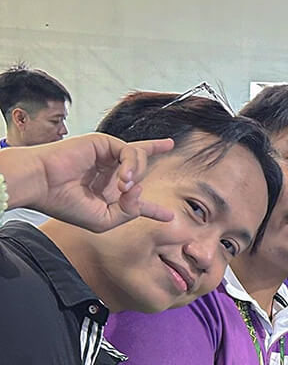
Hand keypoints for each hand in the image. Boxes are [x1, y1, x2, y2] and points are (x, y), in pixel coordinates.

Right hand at [6, 134, 176, 230]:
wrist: (41, 184)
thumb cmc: (65, 203)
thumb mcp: (103, 220)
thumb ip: (129, 211)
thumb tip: (141, 190)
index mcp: (108, 195)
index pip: (136, 201)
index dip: (153, 210)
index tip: (169, 216)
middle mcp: (109, 175)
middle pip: (141, 168)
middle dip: (137, 179)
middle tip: (123, 189)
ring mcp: (107, 158)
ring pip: (140, 159)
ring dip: (136, 175)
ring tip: (123, 186)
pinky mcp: (104, 143)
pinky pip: (132, 152)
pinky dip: (131, 166)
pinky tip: (123, 178)